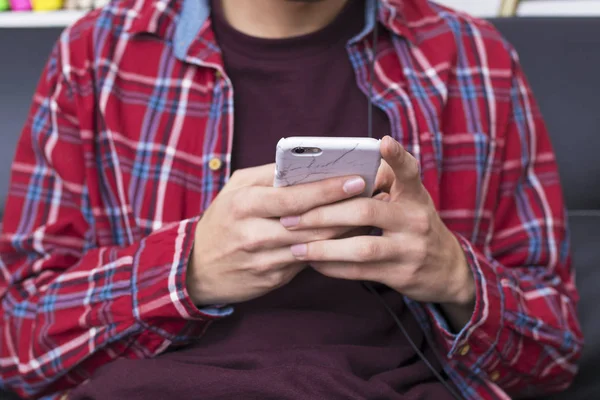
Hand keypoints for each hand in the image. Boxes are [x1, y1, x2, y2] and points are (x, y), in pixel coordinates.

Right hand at [186, 163, 367, 305]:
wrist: (196, 269)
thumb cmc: (222, 220)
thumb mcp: (235, 190)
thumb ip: (269, 176)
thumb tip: (307, 164)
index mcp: (244, 204)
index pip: (294, 196)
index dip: (329, 189)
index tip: (358, 179)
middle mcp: (254, 233)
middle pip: (311, 223)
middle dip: (347, 208)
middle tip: (375, 196)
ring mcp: (265, 259)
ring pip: (315, 245)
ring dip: (346, 230)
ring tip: (370, 214)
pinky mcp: (273, 279)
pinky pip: (309, 261)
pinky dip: (331, 248)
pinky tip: (349, 237)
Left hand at [280, 136, 474, 317]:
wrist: (447, 270)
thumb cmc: (414, 225)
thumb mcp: (410, 200)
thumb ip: (384, 182)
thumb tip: (339, 168)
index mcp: (415, 195)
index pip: (409, 171)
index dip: (397, 156)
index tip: (382, 142)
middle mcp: (416, 219)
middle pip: (366, 211)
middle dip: (324, 214)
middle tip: (291, 217)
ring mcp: (410, 249)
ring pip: (361, 247)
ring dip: (323, 248)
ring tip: (296, 247)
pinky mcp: (402, 274)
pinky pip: (360, 271)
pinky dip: (333, 267)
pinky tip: (313, 263)